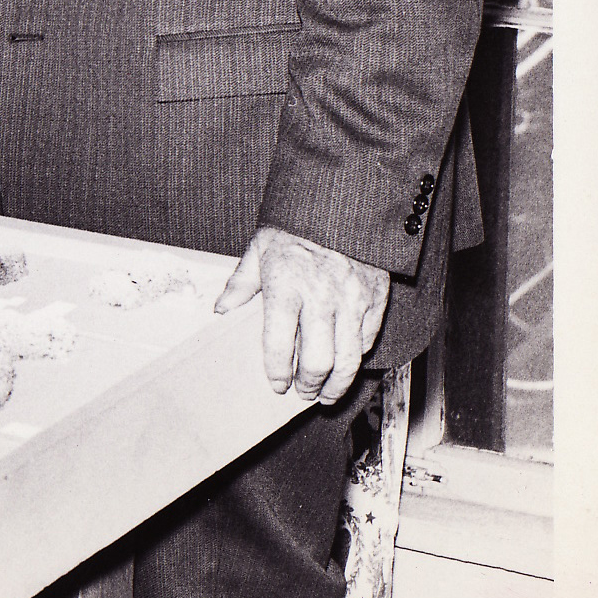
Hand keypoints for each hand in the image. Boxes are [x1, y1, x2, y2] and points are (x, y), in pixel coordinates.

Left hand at [216, 224, 391, 405]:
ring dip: (336, 384)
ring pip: (348, 359)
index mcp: (285, 286)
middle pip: (316, 361)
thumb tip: (221, 311)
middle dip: (307, 385)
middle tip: (300, 393)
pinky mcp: (376, 298)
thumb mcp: (259, 248)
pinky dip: (357, 359)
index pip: (277, 344)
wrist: (343, 203)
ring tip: (326, 394)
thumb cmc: (296, 228)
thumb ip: (241, 283)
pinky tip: (347, 366)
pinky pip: (368, 340)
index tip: (275, 385)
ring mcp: (351, 299)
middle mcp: (320, 297)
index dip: (276, 373)